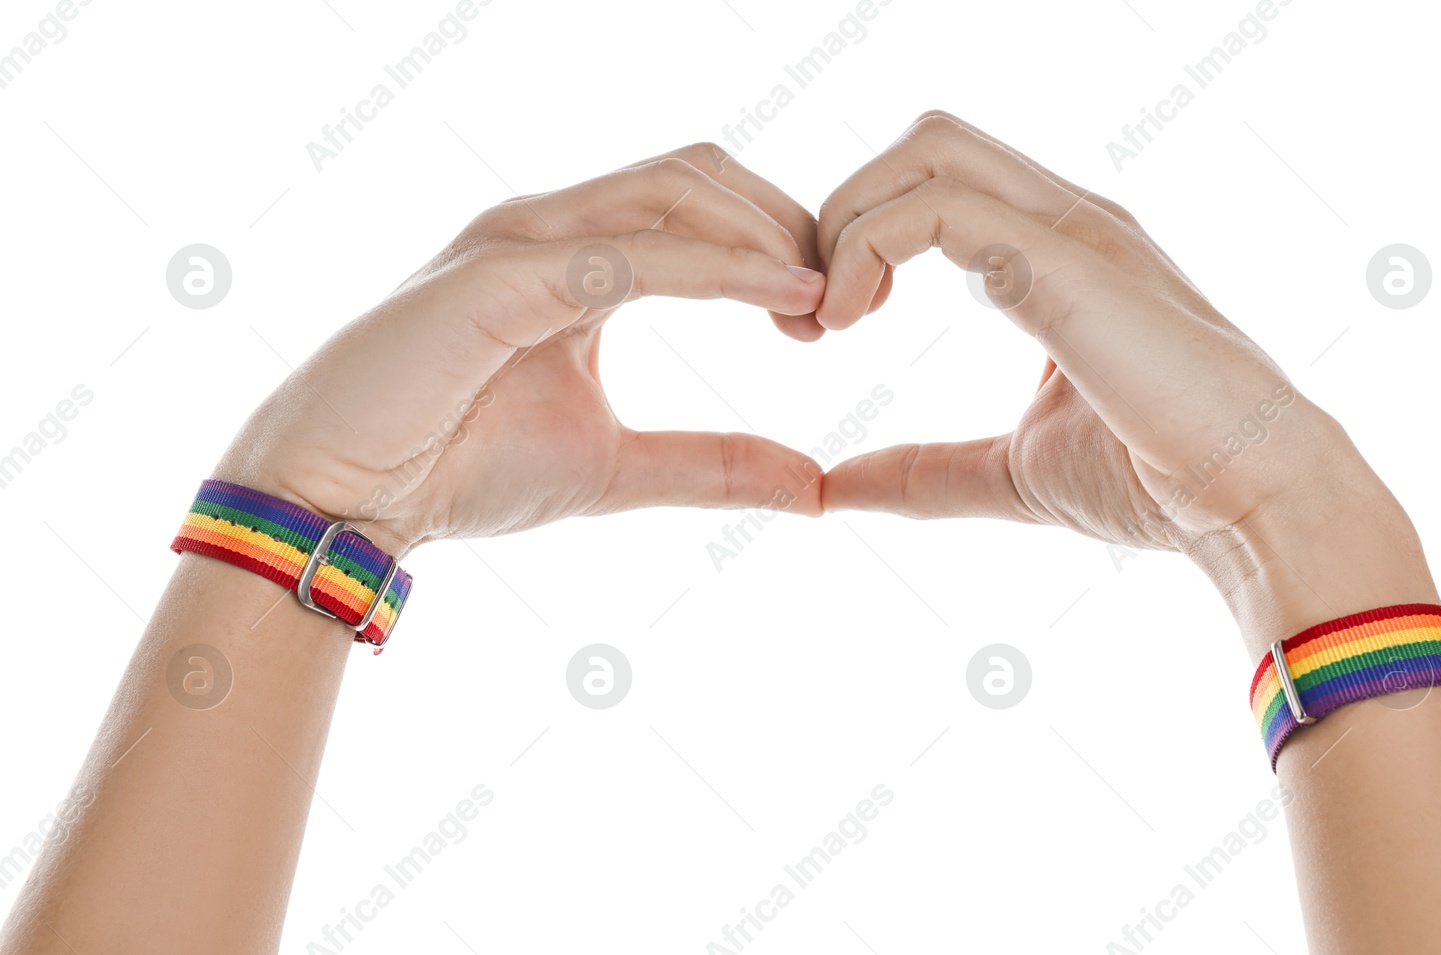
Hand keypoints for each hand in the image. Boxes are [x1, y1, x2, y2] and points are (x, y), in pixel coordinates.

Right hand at [214, 145, 828, 556]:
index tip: (835, 318)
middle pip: (700, 173)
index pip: (700, 203)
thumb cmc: (457, 468)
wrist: (342, 502)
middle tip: (845, 304)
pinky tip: (781, 296)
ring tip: (822, 300)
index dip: (780, 243)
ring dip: (763, 233)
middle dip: (787, 222)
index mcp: (576, 256)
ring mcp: (522, 238)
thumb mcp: (618, 466)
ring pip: (673, 188)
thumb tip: (815, 482)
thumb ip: (714, 464)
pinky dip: (716, 266)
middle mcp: (551, 227)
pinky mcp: (500, 272)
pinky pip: (630, 250)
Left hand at [814, 112, 1435, 654]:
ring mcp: (1071, 228)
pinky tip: (854, 321)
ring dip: (846, 223)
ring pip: (923, 151)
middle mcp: (1065, 219)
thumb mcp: (1010, 471)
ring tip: (831, 320)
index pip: (940, 181)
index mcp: (1057, 251)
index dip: (863, 230)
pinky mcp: (1066, 260)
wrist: (1253, 502)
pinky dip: (866, 248)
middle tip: (817, 313)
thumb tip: (830, 487)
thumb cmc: (1156, 481)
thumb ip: (923, 470)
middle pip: (924, 142)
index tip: (829, 322)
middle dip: (844, 209)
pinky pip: (937, 208)